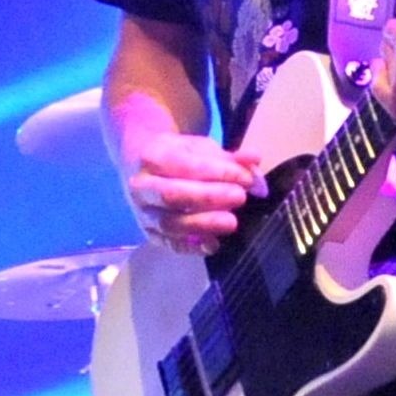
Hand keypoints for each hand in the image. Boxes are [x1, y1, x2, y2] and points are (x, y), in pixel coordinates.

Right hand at [125, 130, 264, 253]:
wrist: (143, 166)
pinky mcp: (149, 233)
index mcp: (152, 156)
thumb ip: (230, 156)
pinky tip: (213, 244)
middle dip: (209, 197)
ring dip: (203, 224)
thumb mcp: (202, 148)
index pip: (185, 165)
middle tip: (239, 197)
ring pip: (169, 222)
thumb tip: (254, 159)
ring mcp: (143, 212)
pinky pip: (169, 243)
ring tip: (232, 222)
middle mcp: (141, 186)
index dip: (217, 172)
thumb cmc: (179, 156)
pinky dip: (192, 247)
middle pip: (172, 195)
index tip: (245, 177)